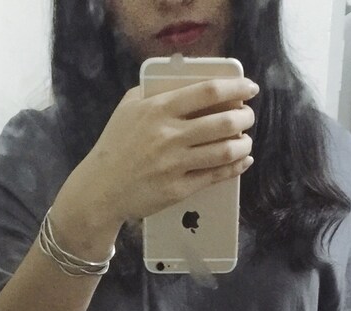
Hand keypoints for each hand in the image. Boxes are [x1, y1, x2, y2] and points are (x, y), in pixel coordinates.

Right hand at [71, 78, 257, 227]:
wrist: (101, 188)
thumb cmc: (116, 145)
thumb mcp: (129, 107)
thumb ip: (155, 91)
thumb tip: (187, 81)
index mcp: (159, 108)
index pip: (207, 92)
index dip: (235, 88)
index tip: (249, 88)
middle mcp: (169, 135)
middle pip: (222, 122)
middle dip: (244, 117)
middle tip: (248, 116)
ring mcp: (175, 164)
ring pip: (223, 151)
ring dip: (243, 144)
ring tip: (246, 140)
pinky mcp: (178, 189)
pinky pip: (215, 176)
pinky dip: (235, 167)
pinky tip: (242, 161)